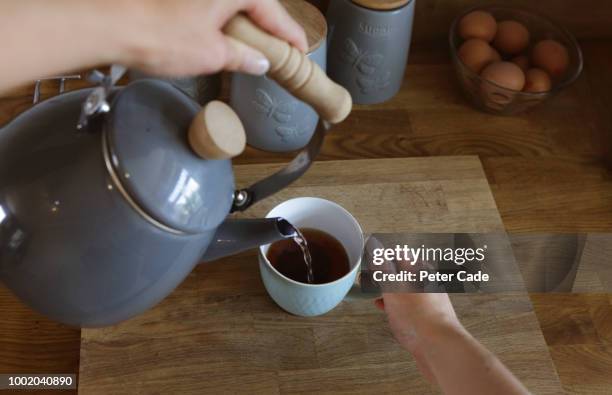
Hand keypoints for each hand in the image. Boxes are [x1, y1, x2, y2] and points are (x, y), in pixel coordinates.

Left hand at [117, 0, 307, 75]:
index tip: (301, 50)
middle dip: (269, 26)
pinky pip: (212, 6)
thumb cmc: (161, 37)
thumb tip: (260, 61)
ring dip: (245, 23)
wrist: (109, 25)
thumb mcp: (212, 54)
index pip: (273, 11)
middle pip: (254, 3)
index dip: (289, 34)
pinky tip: (223, 38)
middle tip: (281, 49)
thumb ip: (243, 57)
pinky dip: (223, 20)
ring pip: (232, 4)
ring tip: (255, 47)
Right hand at [364, 236, 461, 383]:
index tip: (367, 259)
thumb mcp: (392, 287)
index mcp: (420, 269)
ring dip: (387, 288)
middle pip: (401, 270)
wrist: (439, 346)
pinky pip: (407, 303)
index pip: (398, 253)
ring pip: (403, 287)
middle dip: (382, 272)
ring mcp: (427, 298)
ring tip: (372, 290)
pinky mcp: (426, 314)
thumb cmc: (419, 315)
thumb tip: (374, 244)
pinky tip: (384, 306)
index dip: (380, 255)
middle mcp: (426, 281)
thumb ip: (382, 266)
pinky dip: (394, 302)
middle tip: (367, 276)